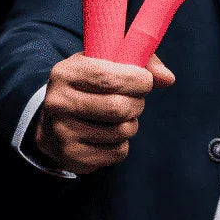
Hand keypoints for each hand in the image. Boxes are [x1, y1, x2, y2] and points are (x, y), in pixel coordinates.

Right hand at [35, 52, 175, 174]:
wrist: (52, 124)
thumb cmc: (88, 86)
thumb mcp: (105, 63)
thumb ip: (140, 61)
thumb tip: (167, 79)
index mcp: (65, 74)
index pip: (110, 78)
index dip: (138, 80)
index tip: (145, 81)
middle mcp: (58, 104)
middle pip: (119, 107)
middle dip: (138, 103)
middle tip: (135, 100)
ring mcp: (63, 133)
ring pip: (122, 131)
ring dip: (132, 123)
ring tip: (120, 117)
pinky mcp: (74, 157)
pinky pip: (118, 152)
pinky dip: (122, 143)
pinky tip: (109, 135)